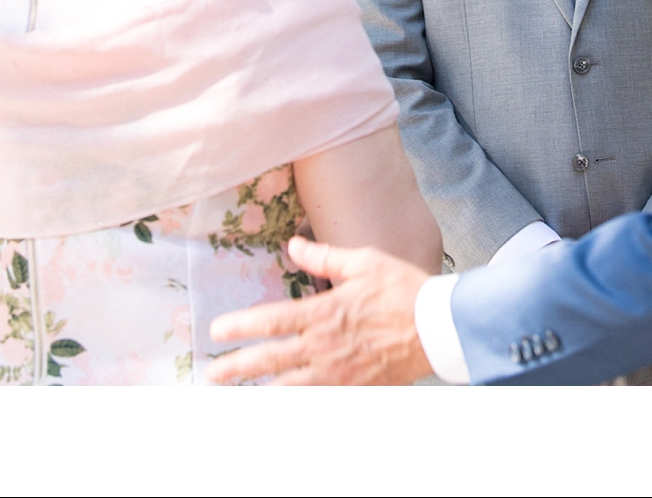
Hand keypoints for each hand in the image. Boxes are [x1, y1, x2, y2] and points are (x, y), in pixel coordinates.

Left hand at [206, 236, 434, 384]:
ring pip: (288, 389)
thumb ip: (323, 256)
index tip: (216, 332)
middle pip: (269, 361)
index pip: (270, 321)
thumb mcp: (363, 262)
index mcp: (324, 312)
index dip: (239, 327)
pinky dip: (296, 405)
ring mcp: (337, 372)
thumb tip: (292, 246)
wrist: (438, 327)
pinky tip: (283, 405)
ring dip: (259, 393)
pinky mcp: (353, 388)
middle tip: (213, 375)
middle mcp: (324, 346)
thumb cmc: (403, 289)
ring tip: (238, 397)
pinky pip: (317, 401)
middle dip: (236, 368)